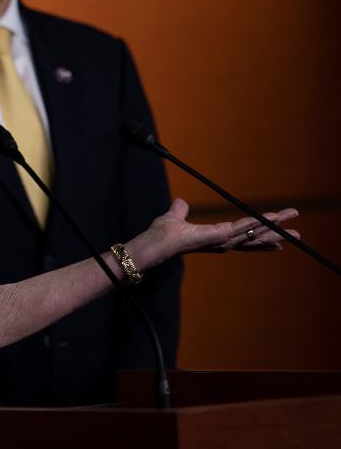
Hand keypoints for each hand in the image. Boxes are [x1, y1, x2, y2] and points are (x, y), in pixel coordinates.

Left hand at [132, 199, 299, 266]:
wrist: (150, 246)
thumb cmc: (159, 236)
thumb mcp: (173, 219)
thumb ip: (179, 211)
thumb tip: (181, 202)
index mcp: (215, 238)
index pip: (243, 236)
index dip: (261, 234)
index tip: (279, 233)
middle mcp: (220, 243)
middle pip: (254, 238)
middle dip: (276, 234)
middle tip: (298, 232)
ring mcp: (218, 242)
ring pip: (251, 234)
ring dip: (271, 227)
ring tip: (290, 222)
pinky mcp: (213, 238)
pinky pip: (238, 229)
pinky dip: (254, 224)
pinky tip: (268, 219)